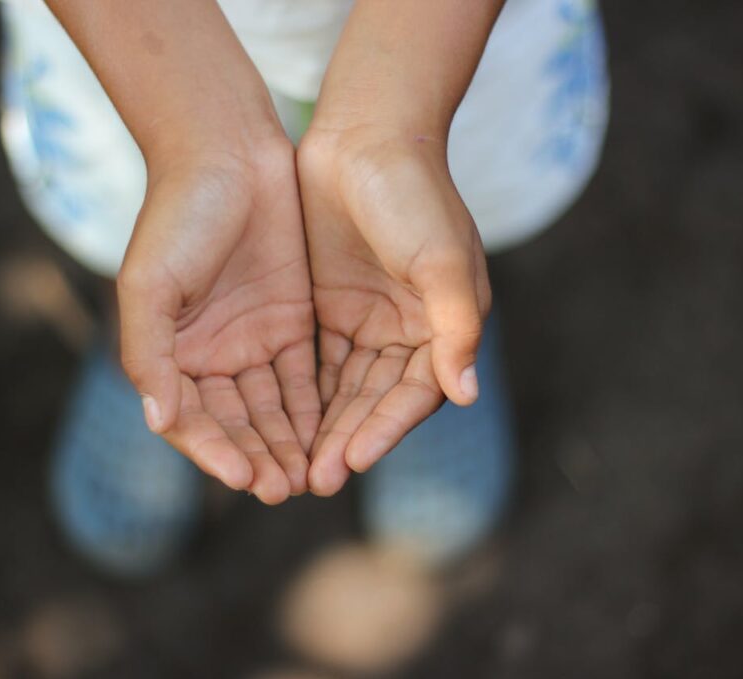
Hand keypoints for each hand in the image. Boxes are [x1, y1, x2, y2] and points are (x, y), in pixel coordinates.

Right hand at [116, 140, 320, 504]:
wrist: (226, 151)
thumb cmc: (176, 217)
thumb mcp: (149, 286)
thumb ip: (150, 356)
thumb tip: (158, 421)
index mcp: (169, 353)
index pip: (193, 419)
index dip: (217, 451)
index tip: (246, 477)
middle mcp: (210, 355)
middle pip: (236, 422)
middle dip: (260, 456)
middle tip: (287, 489)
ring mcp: (252, 339)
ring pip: (273, 406)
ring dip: (289, 442)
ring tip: (310, 476)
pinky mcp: (292, 320)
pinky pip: (304, 375)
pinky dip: (314, 407)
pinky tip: (329, 434)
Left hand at [297, 127, 491, 495]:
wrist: (367, 132)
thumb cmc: (413, 192)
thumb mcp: (442, 259)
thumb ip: (456, 327)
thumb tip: (466, 395)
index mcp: (443, 325)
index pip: (412, 394)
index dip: (382, 430)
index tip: (350, 462)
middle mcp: (406, 330)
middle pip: (373, 400)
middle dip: (345, 439)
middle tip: (311, 481)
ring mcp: (364, 318)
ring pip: (340, 387)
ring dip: (320, 426)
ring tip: (291, 467)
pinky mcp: (326, 304)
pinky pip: (312, 359)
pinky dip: (299, 391)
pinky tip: (276, 422)